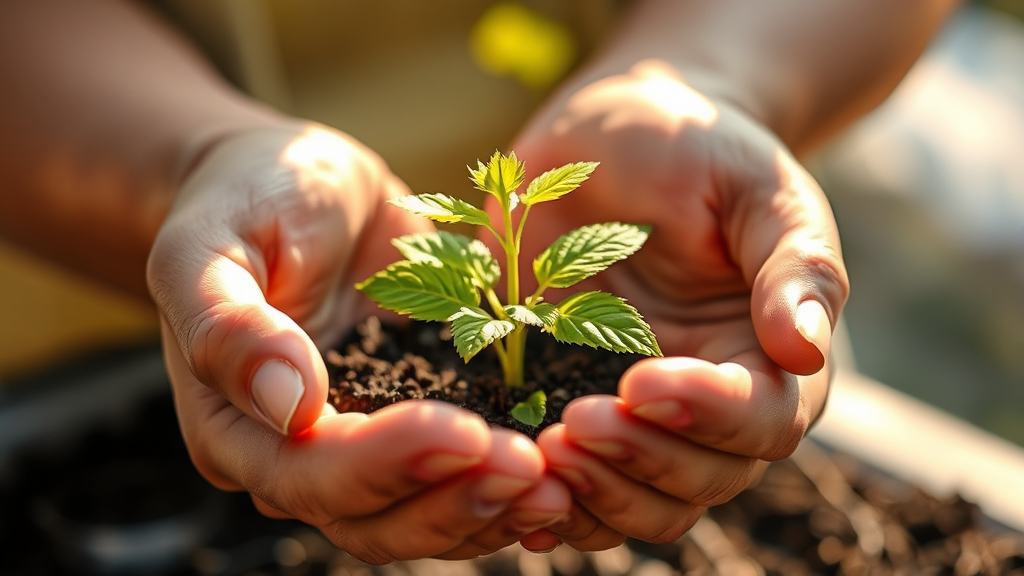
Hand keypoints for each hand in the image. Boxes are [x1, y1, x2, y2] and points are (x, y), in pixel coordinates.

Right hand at [147, 124, 569, 561]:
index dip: (388, 464)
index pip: (310, 475)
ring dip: (492, 508)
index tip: (464, 431)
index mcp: (235, 428)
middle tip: (530, 466)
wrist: (297, 184)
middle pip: (375, 518)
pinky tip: (563, 473)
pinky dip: (508, 486)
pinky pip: (461, 478)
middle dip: (454, 499)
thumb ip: (228, 325)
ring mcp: (364, 445)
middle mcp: (300, 456)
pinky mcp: (417, 421)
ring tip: (561, 483)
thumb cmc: (245, 201)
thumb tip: (289, 404)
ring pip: (425, 515)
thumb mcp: (210, 244)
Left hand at [498, 60, 848, 549]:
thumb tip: (807, 350)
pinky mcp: (571, 402)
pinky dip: (550, 501)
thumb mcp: (757, 188)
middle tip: (576, 423)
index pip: (763, 421)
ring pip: (640, 501)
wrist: (616, 135)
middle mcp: (710, 401)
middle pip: (700, 479)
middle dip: (641, 461)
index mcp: (768, 355)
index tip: (644, 380)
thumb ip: (794, 266)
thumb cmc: (700, 149)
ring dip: (594, 494)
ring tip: (542, 453)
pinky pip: (574, 483)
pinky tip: (512, 485)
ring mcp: (639, 412)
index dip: (708, 415)